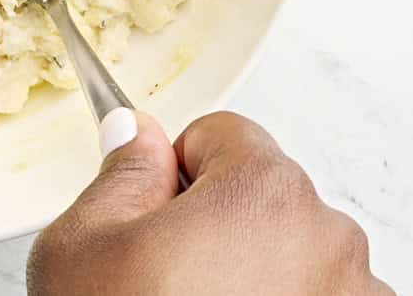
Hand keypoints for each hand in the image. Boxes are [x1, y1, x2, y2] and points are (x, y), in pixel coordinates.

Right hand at [27, 111, 392, 294]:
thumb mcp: (83, 246)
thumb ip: (119, 172)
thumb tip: (133, 134)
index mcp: (264, 193)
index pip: (221, 135)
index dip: (174, 174)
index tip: (154, 215)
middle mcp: (328, 241)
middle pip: (263, 196)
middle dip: (217, 225)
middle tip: (167, 280)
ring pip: (293, 255)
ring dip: (255, 275)